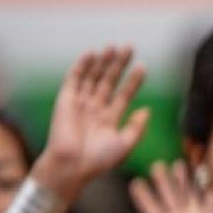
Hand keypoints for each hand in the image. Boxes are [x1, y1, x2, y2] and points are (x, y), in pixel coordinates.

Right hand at [35, 46, 150, 198]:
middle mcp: (95, 108)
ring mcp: (80, 102)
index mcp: (110, 118)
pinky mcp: (66, 99)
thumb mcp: (124, 144)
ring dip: (102, 62)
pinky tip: (92, 54)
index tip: (143, 66)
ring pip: (93, 76)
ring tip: (113, 47)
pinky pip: (74, 79)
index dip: (133, 80)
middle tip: (129, 47)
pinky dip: (82, 66)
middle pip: (109, 80)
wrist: (72, 166)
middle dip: (119, 64)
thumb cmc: (98, 160)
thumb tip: (147, 110)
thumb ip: (136, 127)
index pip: (124, 94)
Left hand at [128, 160, 212, 212]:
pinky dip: (205, 185)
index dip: (144, 196)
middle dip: (162, 181)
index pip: (151, 209)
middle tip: (156, 165)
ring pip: (187, 194)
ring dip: (181, 180)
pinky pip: (208, 196)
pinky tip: (199, 172)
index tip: (136, 182)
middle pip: (168, 197)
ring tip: (176, 164)